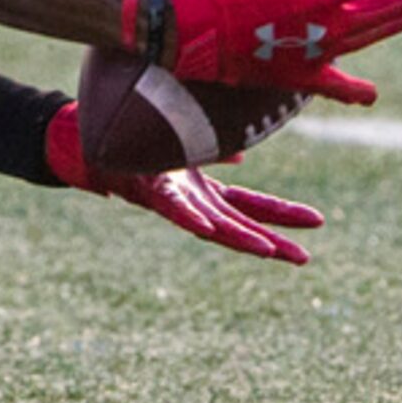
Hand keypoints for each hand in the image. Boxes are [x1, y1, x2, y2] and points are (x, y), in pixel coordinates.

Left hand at [46, 105, 323, 264]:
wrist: (84, 143)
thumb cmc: (132, 145)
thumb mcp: (181, 145)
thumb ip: (210, 151)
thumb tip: (241, 151)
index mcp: (201, 191)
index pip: (251, 206)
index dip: (282, 215)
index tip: (317, 223)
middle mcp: (190, 201)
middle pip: (239, 225)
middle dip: (272, 242)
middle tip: (305, 258)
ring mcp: (171, 199)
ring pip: (210, 226)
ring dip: (239, 239)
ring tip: (268, 252)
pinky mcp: (147, 191)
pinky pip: (171, 208)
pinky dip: (189, 217)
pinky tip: (207, 227)